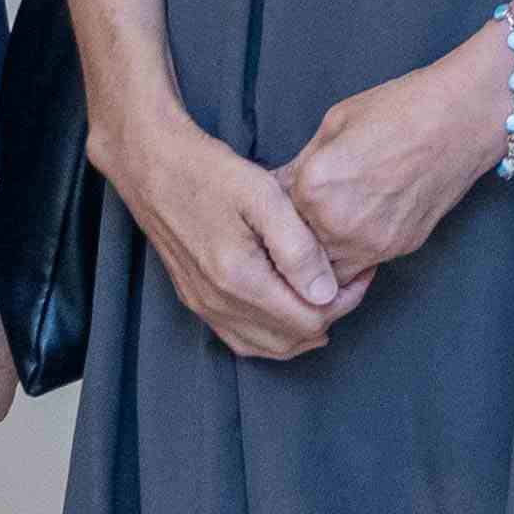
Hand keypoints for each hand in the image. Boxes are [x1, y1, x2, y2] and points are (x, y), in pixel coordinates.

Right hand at [102, 110, 352, 358]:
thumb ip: (297, 248)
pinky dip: (271, 334)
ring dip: (302, 330)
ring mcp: (203, 305)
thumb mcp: (262, 196)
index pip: (309, 319)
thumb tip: (326, 294)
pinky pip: (240, 338)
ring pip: (266, 347)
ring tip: (327, 295)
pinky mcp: (194, 300)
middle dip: (329, 316)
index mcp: (238, 279)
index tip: (362, 272)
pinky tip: (288, 310)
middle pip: (292, 339)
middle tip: (351, 282)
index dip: (345, 301)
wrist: (151, 165)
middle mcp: (218, 303)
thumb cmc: (208, 172)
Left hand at [285, 44, 512, 283]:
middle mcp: (338, 223)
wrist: (462, 118)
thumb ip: (303, 162)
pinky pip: (358, 267)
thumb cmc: (401, 108)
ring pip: (323, 270)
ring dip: (317, 255)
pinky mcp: (397, 249)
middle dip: (291, 234)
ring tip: (324, 227)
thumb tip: (278, 186)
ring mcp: (371, 242)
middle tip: (296, 217)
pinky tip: (354, 227)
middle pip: (294, 248)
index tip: (278, 198)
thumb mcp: (335, 123)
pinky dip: (349, 254)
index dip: (273, 204)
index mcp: (315, 185)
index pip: (273, 211)